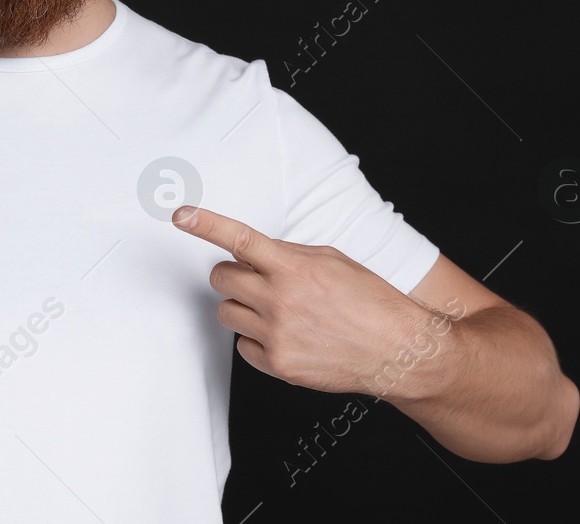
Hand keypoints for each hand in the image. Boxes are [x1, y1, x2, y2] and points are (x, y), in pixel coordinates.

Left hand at [173, 205, 447, 396]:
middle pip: (222, 278)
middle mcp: (280, 299)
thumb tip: (253, 252)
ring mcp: (276, 334)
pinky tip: (285, 337)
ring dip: (243, 307)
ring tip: (278, 311)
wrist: (399, 350)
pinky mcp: (277, 364)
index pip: (238, 238)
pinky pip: (242, 346)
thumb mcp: (332, 261)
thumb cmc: (370, 302)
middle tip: (259, 281)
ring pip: (226, 312)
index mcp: (294, 267)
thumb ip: (289, 254)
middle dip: (234, 275)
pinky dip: (256, 340)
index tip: (180, 215)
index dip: (205, 224)